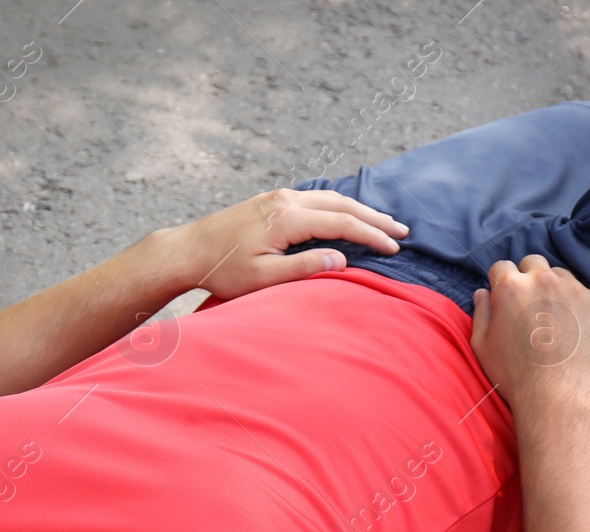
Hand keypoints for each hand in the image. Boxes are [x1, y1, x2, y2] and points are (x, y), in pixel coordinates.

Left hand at [169, 188, 408, 300]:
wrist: (187, 250)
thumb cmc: (222, 269)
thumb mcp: (263, 277)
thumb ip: (304, 268)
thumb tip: (342, 259)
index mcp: (287, 218)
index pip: (342, 223)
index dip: (372, 235)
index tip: (394, 248)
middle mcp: (285, 200)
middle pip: (342, 204)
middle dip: (374, 217)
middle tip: (402, 230)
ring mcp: (277, 196)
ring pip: (329, 198)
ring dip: (358, 209)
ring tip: (382, 222)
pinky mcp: (270, 200)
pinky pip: (314, 197)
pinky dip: (337, 205)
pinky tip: (347, 214)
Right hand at [470, 256, 589, 411]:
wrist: (557, 393)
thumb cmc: (514, 373)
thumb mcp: (482, 345)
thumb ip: (480, 313)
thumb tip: (482, 293)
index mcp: (510, 288)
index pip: (501, 266)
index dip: (500, 280)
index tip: (504, 296)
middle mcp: (542, 280)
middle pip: (533, 262)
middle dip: (527, 276)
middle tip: (527, 303)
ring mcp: (572, 288)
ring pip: (559, 275)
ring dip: (552, 287)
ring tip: (551, 317)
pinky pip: (582, 293)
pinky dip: (574, 304)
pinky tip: (570, 328)